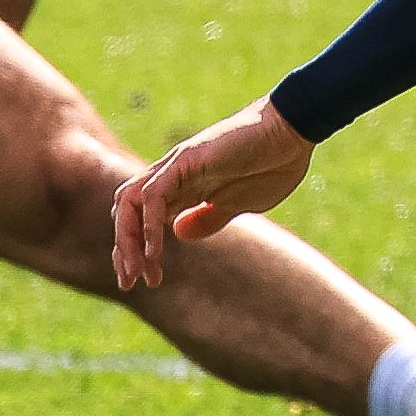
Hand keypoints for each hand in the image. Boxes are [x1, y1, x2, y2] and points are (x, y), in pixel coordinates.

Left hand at [110, 99, 312, 291]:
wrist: (292, 133)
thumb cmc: (272, 165)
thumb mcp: (236, 204)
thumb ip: (207, 218)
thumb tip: (178, 233)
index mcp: (183, 189)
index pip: (141, 220)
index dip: (137, 251)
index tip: (148, 281)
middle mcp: (171, 176)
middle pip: (127, 212)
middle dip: (123, 249)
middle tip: (130, 282)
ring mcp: (176, 166)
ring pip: (130, 202)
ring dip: (128, 239)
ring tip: (137, 270)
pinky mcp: (186, 160)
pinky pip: (154, 194)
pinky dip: (149, 223)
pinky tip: (154, 251)